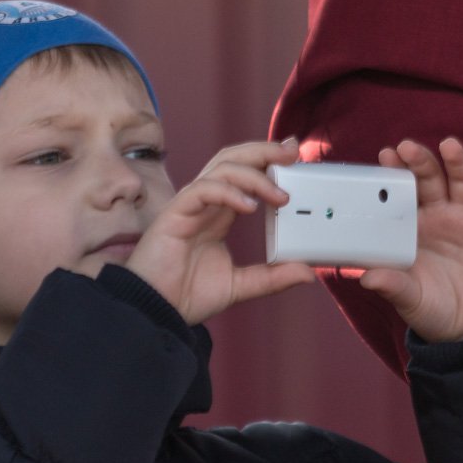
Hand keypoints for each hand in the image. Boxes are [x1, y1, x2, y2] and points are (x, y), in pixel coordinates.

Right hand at [125, 140, 314, 324]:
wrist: (154, 312)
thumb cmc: (184, 296)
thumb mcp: (240, 285)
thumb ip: (272, 277)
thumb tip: (308, 272)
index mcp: (219, 215)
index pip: (245, 174)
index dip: (268, 160)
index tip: (296, 156)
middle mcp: (205, 205)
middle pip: (233, 159)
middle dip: (264, 150)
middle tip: (293, 151)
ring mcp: (189, 207)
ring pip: (221, 168)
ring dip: (254, 174)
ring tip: (278, 193)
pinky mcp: (174, 214)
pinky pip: (203, 190)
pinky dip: (228, 192)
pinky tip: (249, 206)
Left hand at [360, 138, 462, 342]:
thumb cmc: (432, 309)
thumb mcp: (408, 299)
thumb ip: (392, 286)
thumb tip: (366, 278)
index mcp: (413, 228)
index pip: (402, 193)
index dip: (395, 173)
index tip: (385, 155)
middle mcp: (441, 217)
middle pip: (431, 180)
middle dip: (421, 161)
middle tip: (407, 146)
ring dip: (459, 163)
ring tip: (449, 146)